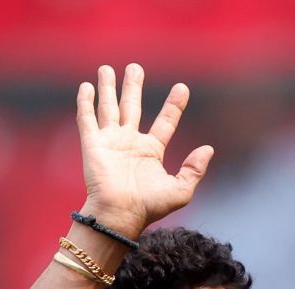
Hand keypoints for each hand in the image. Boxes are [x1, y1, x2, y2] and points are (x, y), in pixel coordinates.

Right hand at [75, 64, 213, 236]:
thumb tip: (208, 149)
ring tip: (107, 68)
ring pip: (109, 108)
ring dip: (108, 88)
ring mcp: (111, 142)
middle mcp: (130, 143)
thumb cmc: (149, 206)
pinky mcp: (93, 144)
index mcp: (151, 152)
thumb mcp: (180, 190)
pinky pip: (88, 119)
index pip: (165, 122)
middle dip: (133, 87)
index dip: (174, 105)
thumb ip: (194, 170)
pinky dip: (86, 102)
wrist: (120, 214)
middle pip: (133, 107)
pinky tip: (87, 86)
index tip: (183, 88)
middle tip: (136, 67)